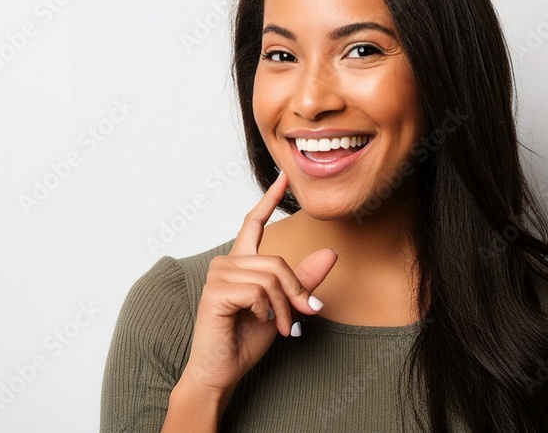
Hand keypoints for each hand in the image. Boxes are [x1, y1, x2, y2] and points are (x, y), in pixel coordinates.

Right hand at [179, 170, 338, 394]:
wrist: (223, 370)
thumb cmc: (247, 339)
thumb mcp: (284, 307)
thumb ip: (303, 280)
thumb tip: (331, 253)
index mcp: (241, 263)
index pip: (253, 223)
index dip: (269, 199)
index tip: (283, 177)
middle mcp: (227, 263)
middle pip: (276, 261)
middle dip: (295, 291)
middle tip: (302, 315)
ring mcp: (218, 276)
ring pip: (271, 276)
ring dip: (283, 306)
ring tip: (281, 326)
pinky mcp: (216, 292)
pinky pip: (258, 290)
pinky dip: (268, 311)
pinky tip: (259, 322)